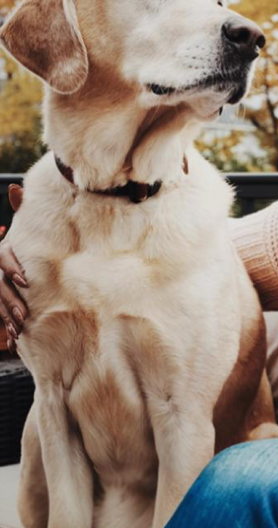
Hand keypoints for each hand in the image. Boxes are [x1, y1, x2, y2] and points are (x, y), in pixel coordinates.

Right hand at [1, 184, 28, 350]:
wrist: (3, 276)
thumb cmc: (9, 248)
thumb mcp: (14, 232)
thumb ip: (16, 208)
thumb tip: (15, 187)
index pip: (0, 258)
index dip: (11, 268)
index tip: (25, 280)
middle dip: (9, 301)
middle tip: (25, 314)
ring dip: (5, 317)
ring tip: (20, 329)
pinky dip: (3, 328)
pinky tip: (13, 340)